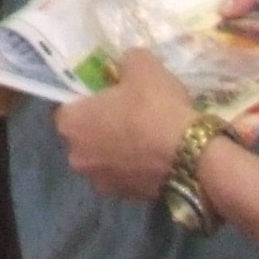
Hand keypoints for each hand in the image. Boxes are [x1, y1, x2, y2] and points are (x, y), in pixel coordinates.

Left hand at [55, 48, 196, 202]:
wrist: (191, 154)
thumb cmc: (155, 107)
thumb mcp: (142, 66)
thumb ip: (126, 61)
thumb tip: (127, 64)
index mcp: (70, 123)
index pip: (68, 106)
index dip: (89, 98)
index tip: (109, 93)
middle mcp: (76, 156)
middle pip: (85, 135)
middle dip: (102, 126)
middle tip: (129, 113)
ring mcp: (100, 182)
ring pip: (104, 158)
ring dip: (118, 149)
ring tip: (147, 136)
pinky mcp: (125, 197)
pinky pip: (125, 175)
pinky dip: (135, 166)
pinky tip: (157, 155)